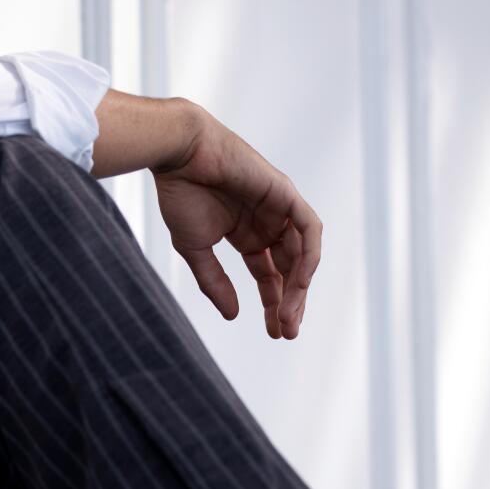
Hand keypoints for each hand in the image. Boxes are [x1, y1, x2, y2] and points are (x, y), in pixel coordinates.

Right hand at [150, 109, 321, 337]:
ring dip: (298, 288)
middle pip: (288, 270)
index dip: (272, 304)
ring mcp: (280, 208)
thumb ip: (215, 281)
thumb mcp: (196, 249)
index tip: (274, 333)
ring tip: (288, 317)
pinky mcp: (286, 194)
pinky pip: (309, 229)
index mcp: (247, 234)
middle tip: (285, 332)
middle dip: (289, 302)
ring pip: (302, 255)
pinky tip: (299, 283)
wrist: (180, 156)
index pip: (268, 275)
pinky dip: (308, 257)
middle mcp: (267, 223)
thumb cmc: (182, 194)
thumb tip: (233, 315)